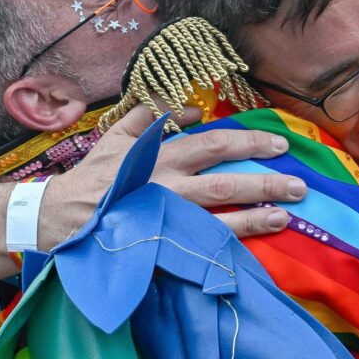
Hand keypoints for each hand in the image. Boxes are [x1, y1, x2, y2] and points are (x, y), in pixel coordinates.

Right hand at [63, 105, 305, 239]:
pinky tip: (251, 251)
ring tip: (286, 217)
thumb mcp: (118, 137)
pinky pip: (198, 249)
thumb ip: (152, 117)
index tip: (279, 145)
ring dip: (255, 218)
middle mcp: (168, 187)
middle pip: (226, 182)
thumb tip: (191, 106)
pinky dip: (225, 249)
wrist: (60, 219)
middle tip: (298, 184)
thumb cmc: (92, 178)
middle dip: (264, 182)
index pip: (214, 144)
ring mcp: (165, 221)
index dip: (249, 143)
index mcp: (160, 157)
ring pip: (218, 219)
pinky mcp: (160, 247)